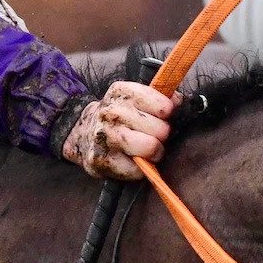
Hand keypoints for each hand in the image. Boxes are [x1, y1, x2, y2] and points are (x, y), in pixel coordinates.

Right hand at [58, 82, 174, 178]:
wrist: (85, 133)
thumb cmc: (121, 116)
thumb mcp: (137, 98)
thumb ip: (161, 97)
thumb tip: (178, 100)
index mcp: (121, 92)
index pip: (162, 105)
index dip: (167, 113)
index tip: (162, 115)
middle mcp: (110, 112)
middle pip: (161, 130)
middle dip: (162, 135)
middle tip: (155, 136)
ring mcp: (104, 136)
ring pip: (150, 147)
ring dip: (155, 153)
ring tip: (150, 150)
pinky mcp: (100, 160)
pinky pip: (136, 170)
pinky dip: (140, 170)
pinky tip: (133, 161)